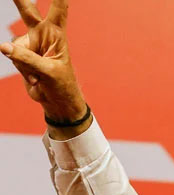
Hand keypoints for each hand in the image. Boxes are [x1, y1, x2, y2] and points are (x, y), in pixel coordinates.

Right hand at [0, 0, 85, 121]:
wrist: (55, 99)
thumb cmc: (60, 84)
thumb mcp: (48, 72)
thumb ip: (27, 58)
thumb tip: (3, 47)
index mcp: (57, 34)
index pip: (59, 10)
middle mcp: (43, 34)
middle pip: (28, 11)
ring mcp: (30, 43)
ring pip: (15, 45)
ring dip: (24, 63)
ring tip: (39, 75)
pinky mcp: (20, 53)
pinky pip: (12, 56)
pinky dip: (21, 69)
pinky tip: (34, 77)